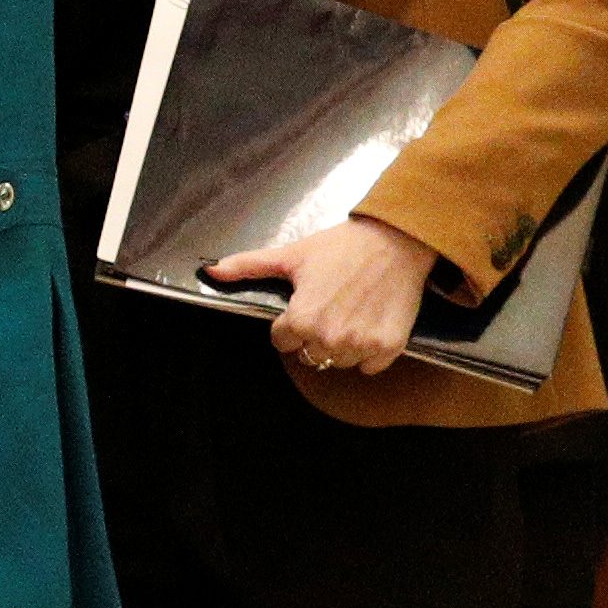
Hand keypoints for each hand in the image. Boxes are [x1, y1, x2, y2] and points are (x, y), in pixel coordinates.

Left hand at [207, 213, 437, 374]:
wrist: (396, 240)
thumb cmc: (342, 246)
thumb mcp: (291, 254)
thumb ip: (248, 266)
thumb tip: (211, 270)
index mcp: (301, 320)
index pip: (281, 341)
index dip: (289, 323)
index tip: (304, 305)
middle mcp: (329, 337)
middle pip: (309, 354)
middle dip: (313, 335)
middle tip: (329, 307)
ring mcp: (361, 344)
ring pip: (338, 361)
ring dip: (341, 346)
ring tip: (350, 314)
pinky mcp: (389, 347)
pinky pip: (369, 367)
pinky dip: (369, 353)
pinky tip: (369, 325)